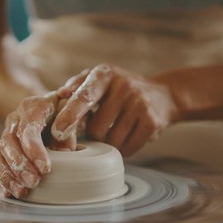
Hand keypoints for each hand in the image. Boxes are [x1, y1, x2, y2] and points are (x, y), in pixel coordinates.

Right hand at [0, 93, 75, 198]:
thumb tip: (64, 151)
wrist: (55, 108)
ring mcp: (6, 133)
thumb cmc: (67, 112)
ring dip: (8, 174)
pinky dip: (0, 179)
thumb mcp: (73, 115)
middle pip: (8, 141)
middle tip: (34, 182)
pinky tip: (8, 192)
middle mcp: (15, 119)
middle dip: (19, 165)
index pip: (28, 128)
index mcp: (33, 106)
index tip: (46, 168)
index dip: (34, 149)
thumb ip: (69, 131)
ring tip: (22, 191)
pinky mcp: (2, 147)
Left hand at [52, 64, 178, 155]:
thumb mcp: (99, 79)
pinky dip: (125, 148)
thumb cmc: (120, 90)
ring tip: (117, 130)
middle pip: (96, 128)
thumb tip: (59, 95)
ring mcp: (140, 104)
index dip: (70, 115)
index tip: (59, 131)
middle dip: (94, 134)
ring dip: (110, 143)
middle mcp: (124, 86)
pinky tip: (129, 136)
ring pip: (112, 140)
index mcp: (105, 74)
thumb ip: (77, 86)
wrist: (163, 95)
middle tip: (102, 127)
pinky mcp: (152, 122)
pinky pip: (129, 148)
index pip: (84, 96)